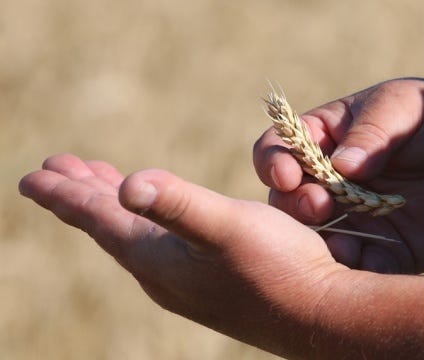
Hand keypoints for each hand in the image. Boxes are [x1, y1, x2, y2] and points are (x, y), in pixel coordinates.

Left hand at [18, 153, 349, 356]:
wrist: (321, 315)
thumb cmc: (279, 269)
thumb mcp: (227, 227)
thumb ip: (177, 204)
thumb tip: (128, 183)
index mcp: (157, 257)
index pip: (97, 219)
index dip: (64, 194)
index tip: (32, 175)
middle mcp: (163, 273)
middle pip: (110, 227)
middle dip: (82, 196)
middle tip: (57, 171)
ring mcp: (187, 280)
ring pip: (135, 235)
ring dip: (113, 207)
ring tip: (100, 186)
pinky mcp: (210, 281)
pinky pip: (161, 244)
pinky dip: (148, 220)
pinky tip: (159, 220)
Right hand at [254, 79, 423, 272]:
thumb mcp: (402, 105)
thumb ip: (372, 131)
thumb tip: (343, 165)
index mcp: (321, 142)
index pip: (279, 150)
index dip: (273, 162)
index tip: (287, 174)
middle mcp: (327, 185)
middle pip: (288, 203)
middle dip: (295, 207)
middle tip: (318, 205)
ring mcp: (353, 222)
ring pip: (317, 244)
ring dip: (319, 248)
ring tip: (341, 244)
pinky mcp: (383, 252)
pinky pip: (361, 270)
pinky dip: (358, 274)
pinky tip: (369, 266)